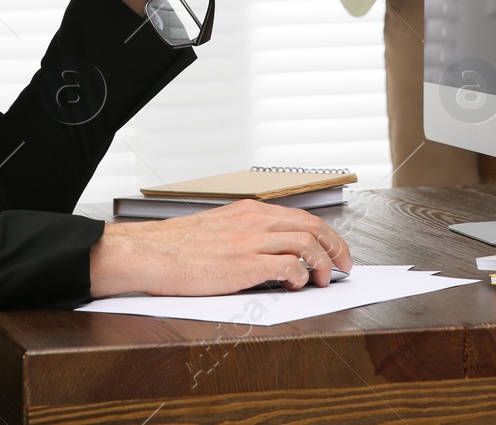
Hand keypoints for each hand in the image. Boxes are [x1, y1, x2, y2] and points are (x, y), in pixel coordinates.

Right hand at [89, 199, 353, 296]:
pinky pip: (288, 266)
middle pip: (313, 226)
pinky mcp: (244, 264)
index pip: (302, 216)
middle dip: (335, 247)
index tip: (334, 251)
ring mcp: (251, 241)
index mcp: (250, 211)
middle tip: (344, 266)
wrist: (152, 252)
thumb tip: (271, 252)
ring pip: (306, 243)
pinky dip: (300, 275)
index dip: (326, 235)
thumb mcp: (219, 228)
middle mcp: (255, 220)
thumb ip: (247, 234)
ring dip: (322, 263)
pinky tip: (296, 285)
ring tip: (323, 281)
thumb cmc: (178, 246)